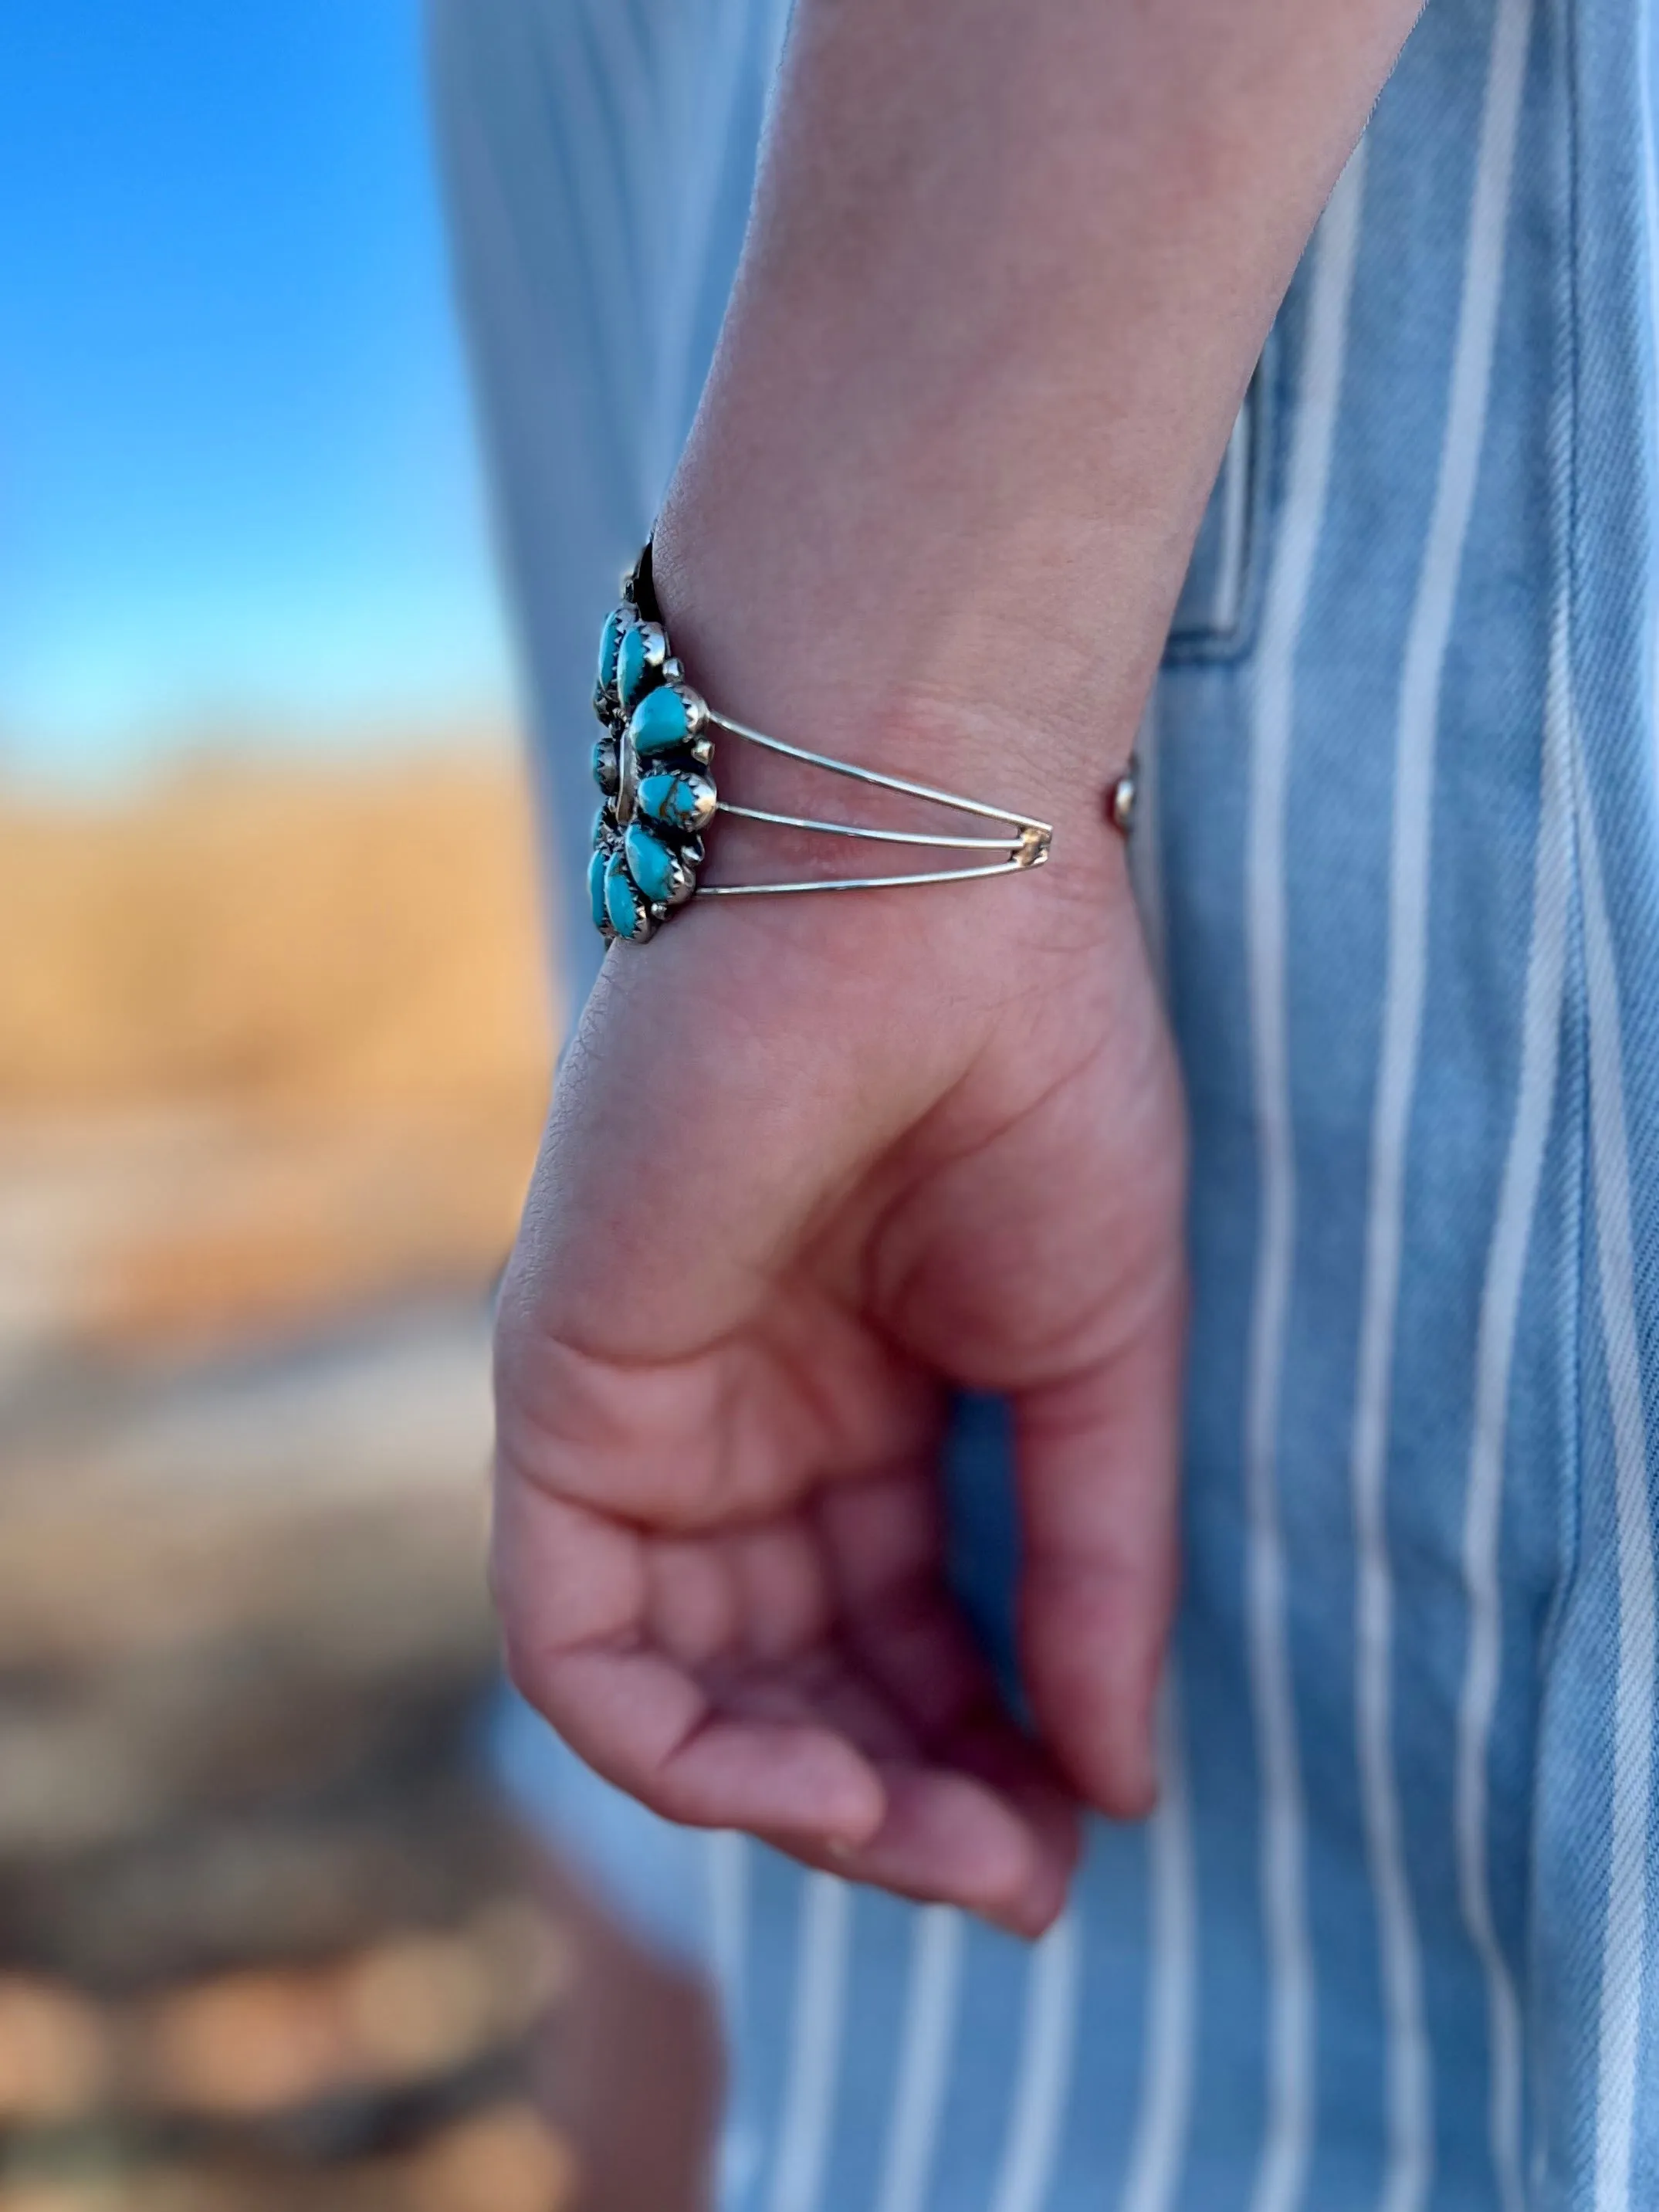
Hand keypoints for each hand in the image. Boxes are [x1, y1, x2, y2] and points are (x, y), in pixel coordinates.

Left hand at [491, 743, 1185, 1935]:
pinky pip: (580, 1641)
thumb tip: (1121, 1788)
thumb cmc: (1034, 1081)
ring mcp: (654, 1415)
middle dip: (902, 1799)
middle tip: (1012, 1878)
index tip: (1071, 1845)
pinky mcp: (564, 1396)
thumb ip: (1090, 1571)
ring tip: (934, 1848)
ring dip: (804, 1800)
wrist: (918, 892)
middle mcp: (753, 1424)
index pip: (907, 1635)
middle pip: (798, 1680)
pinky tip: (820, 1795)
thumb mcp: (1099, 1363)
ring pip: (688, 1688)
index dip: (986, 1755)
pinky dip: (681, 1747)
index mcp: (878, 1404)